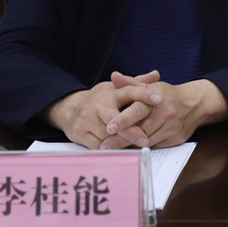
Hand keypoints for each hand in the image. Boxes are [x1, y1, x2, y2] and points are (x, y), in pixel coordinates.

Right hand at [45, 74, 161, 148]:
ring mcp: (87, 118)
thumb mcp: (115, 88)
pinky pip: (98, 146)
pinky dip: (110, 150)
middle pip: (116, 119)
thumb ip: (136, 83)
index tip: (158, 99)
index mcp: (110, 92)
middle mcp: (98, 104)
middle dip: (131, 131)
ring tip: (136, 150)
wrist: (69, 109)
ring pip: (107, 136)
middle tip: (145, 140)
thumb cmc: (99, 99)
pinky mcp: (79, 132)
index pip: (129, 91)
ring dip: (122, 144)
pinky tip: (120, 152)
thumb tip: (156, 74)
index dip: (143, 94)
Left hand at [102, 74, 227, 148]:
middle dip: (121, 139)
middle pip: (140, 130)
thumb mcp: (150, 86)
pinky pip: (155, 146)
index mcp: (156, 100)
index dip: (123, 120)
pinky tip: (130, 151)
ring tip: (112, 152)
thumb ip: (130, 83)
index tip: (109, 127)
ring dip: (130, 146)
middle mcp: (164, 114)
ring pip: (147, 141)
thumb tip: (114, 76)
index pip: (137, 110)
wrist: (195, 103)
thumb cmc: (167, 94)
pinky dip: (142, 148)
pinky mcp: (175, 140)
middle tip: (104, 146)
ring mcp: (171, 128)